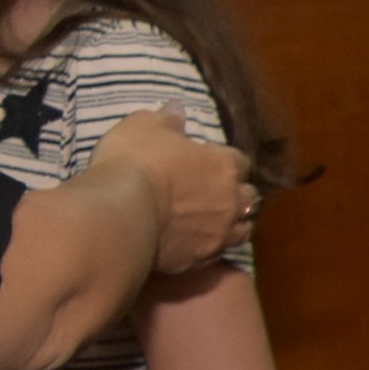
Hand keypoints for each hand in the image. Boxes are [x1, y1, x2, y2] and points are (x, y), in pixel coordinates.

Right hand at [96, 109, 251, 272]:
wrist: (120, 214)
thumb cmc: (134, 161)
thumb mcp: (144, 126)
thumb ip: (166, 119)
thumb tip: (177, 109)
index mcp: (223, 165)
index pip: (239, 161)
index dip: (222, 160)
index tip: (205, 161)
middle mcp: (231, 201)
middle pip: (248, 196)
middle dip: (235, 193)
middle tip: (213, 192)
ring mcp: (219, 233)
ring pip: (242, 229)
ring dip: (232, 222)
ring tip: (214, 221)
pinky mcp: (201, 260)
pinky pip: (216, 253)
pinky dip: (211, 246)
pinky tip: (195, 243)